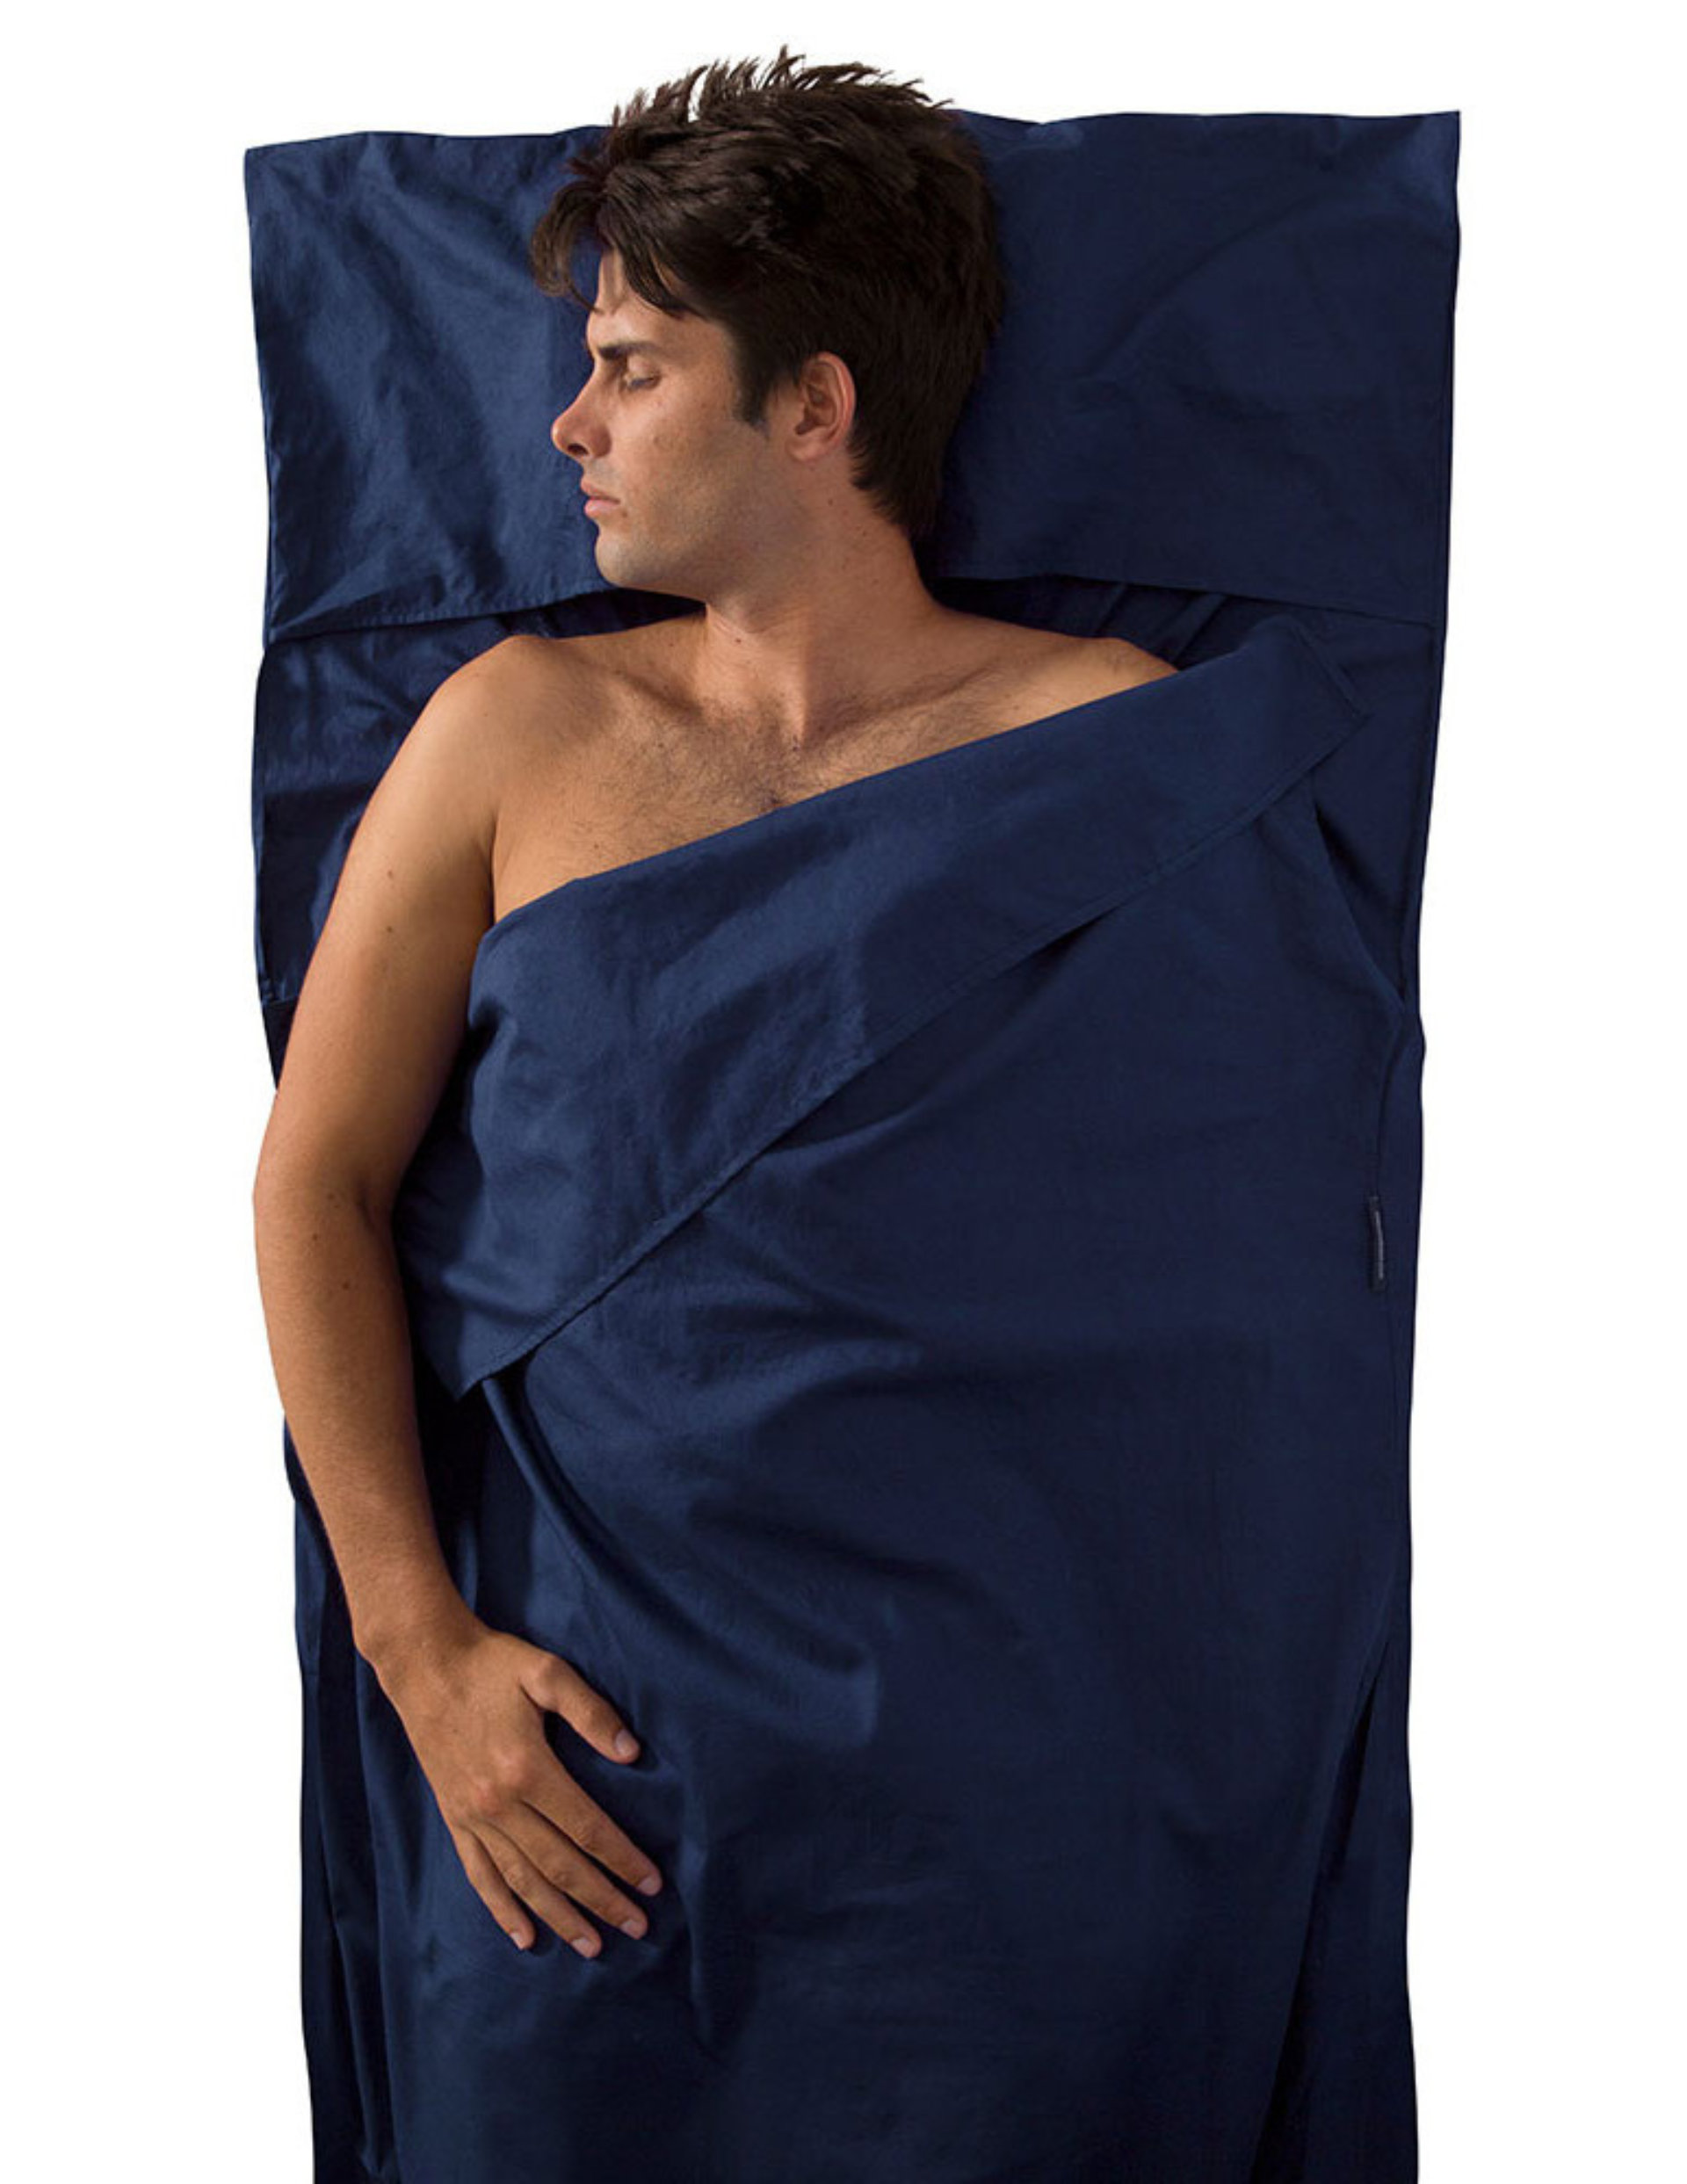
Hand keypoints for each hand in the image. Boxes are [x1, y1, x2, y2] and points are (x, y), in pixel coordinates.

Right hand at [375, 1614, 664, 1956]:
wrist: (426, 1664)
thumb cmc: (492, 1664)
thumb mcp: (546, 1672)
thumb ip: (590, 1711)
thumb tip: (631, 1752)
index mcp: (527, 1769)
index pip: (587, 1828)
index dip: (623, 1859)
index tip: (652, 1883)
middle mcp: (499, 1804)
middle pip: (560, 1865)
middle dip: (603, 1899)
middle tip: (639, 1926)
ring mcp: (473, 1817)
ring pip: (522, 1880)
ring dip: (560, 1916)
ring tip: (593, 1945)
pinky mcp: (454, 1819)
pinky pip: (479, 1875)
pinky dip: (502, 1910)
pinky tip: (524, 1937)